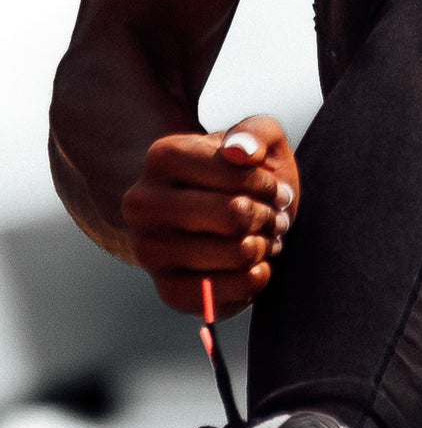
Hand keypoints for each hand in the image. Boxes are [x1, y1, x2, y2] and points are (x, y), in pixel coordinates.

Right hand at [121, 114, 299, 317]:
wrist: (214, 217)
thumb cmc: (240, 174)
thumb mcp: (256, 136)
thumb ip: (255, 133)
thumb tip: (240, 151)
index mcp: (161, 157)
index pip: (236, 171)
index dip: (267, 183)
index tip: (272, 188)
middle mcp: (143, 205)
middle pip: (235, 215)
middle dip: (268, 216)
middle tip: (274, 215)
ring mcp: (150, 252)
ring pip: (237, 253)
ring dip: (265, 244)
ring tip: (264, 236)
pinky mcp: (168, 292)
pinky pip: (228, 294)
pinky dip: (255, 278)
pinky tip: (255, 264)